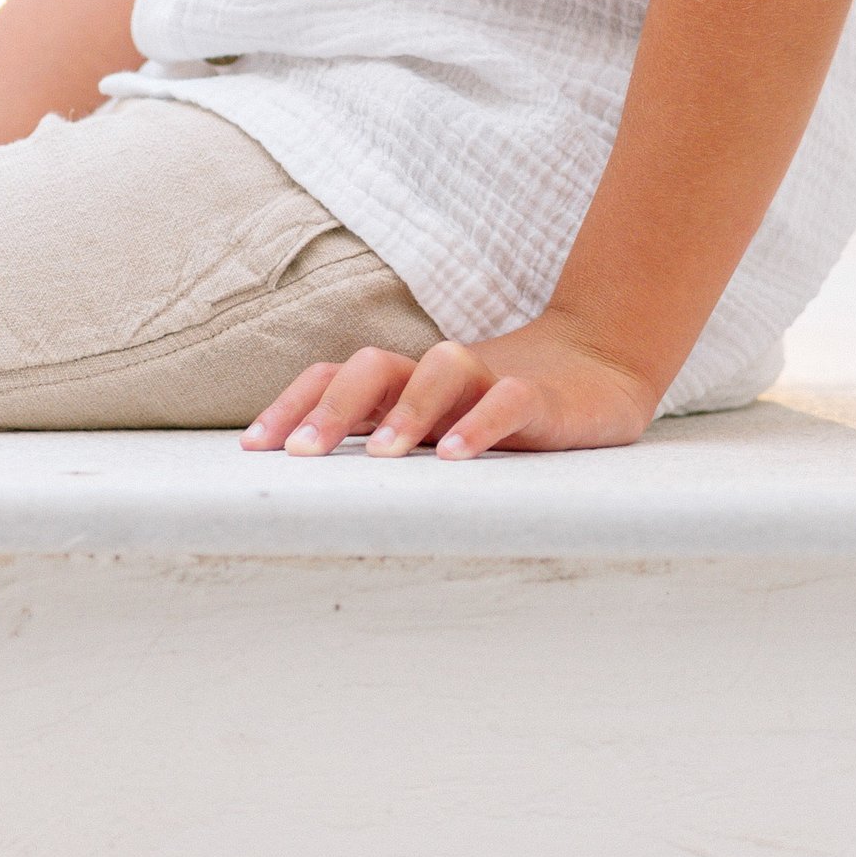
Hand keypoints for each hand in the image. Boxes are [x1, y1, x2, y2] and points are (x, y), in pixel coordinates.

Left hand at [242, 315, 657, 459]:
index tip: (254, 448)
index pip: (335, 378)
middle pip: (373, 366)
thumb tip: (312, 491)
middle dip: (332, 407)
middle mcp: (438, 376)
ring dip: (407, 411)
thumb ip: (388, 441)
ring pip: (440, 369)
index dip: (293, 405)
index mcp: (405, 384)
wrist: (600, 365)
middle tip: (301, 456)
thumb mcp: (439, 427)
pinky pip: (508, 400)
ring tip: (381, 456)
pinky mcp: (542, 396)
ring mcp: (490, 380)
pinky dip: (480, 422)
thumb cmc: (500, 407)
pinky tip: (456, 457)